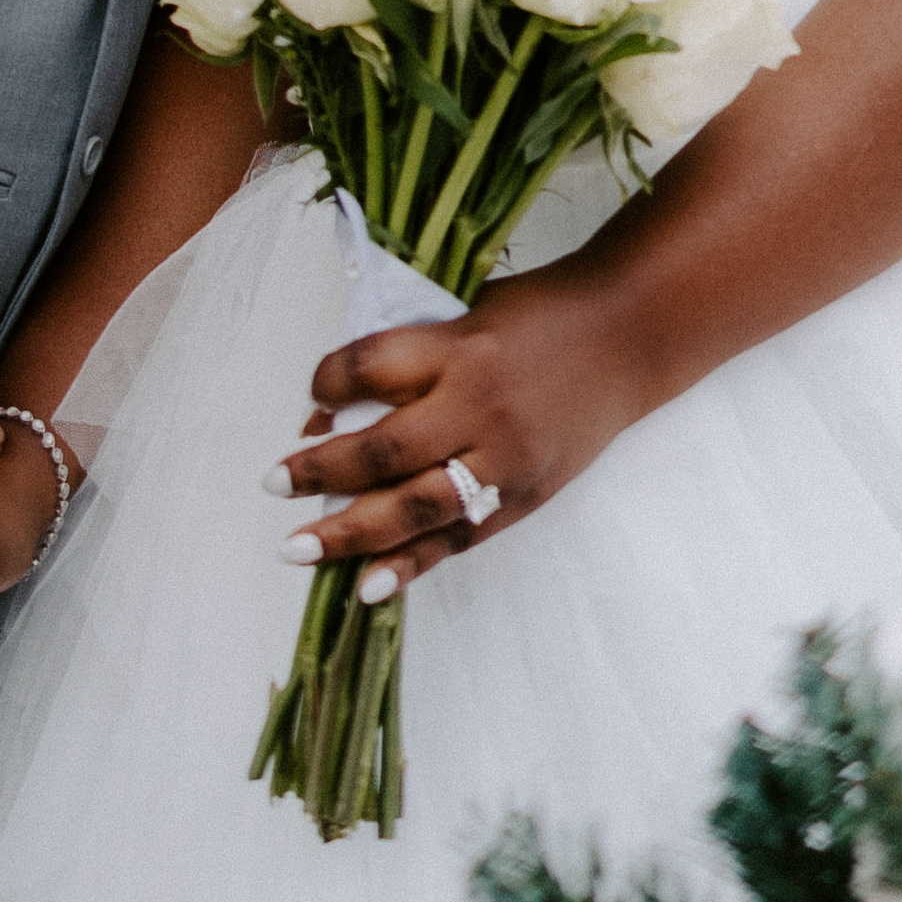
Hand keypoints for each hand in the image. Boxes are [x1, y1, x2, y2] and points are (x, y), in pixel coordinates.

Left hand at [273, 276, 650, 597]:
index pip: (371, 365)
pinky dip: (412, 566)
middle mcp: (480, 405)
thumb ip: (415, 357)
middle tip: (271, 485)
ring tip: (297, 549)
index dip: (327, 381)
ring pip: (416, 507)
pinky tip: (368, 588)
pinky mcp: (525, 498)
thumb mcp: (471, 313)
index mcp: (462, 344)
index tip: (310, 395)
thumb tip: (342, 411)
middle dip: (320, 471)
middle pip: (385, 449)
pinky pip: (460, 539)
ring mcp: (505, 459)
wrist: (629, 336)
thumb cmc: (538, 313)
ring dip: (350, 534)